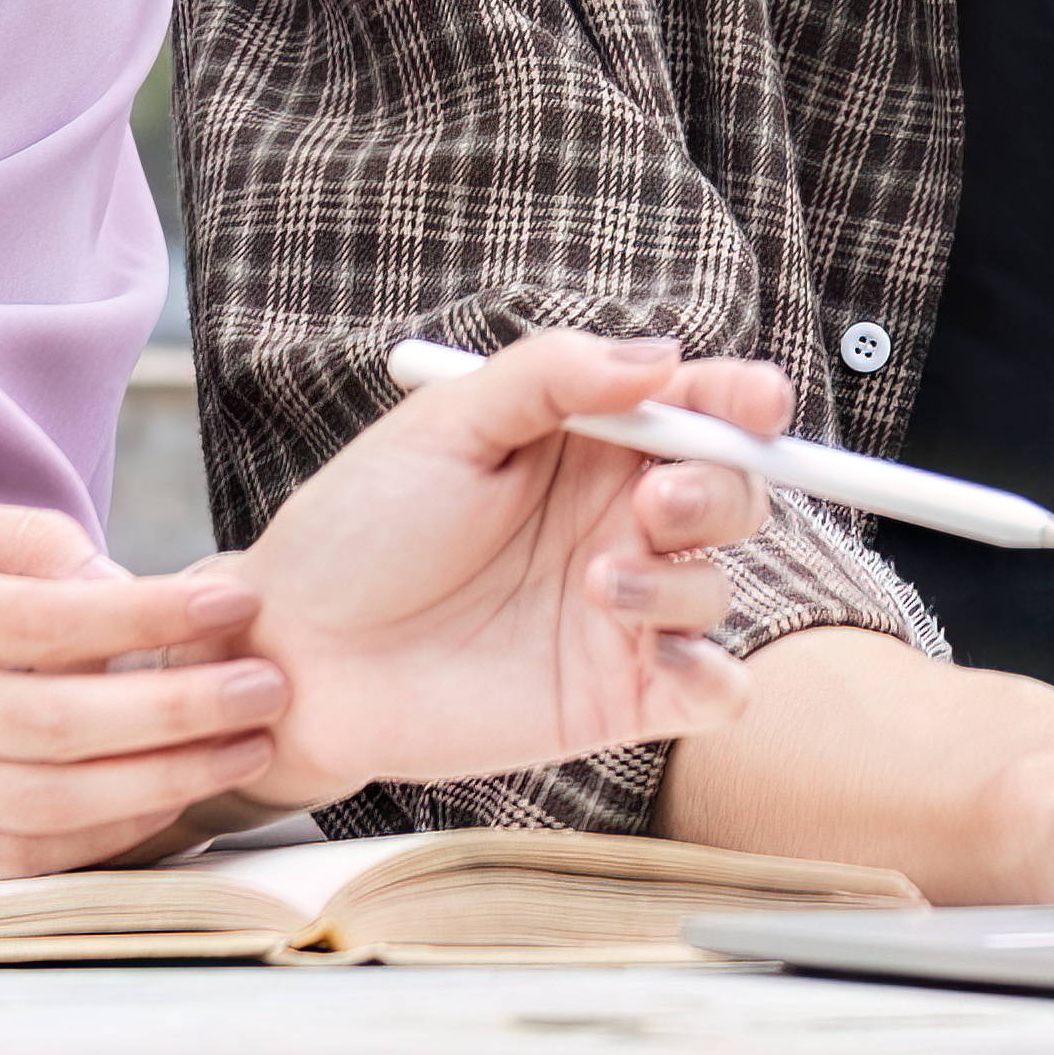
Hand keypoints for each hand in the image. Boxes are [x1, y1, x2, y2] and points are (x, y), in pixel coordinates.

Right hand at [0, 510, 282, 880]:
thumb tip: (112, 576)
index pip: (51, 618)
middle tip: (270, 687)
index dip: (153, 618)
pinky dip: (102, 836)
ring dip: (163, 780)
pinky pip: (20, 854)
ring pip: (51, 799)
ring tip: (244, 748)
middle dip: (182, 710)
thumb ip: (13, 541)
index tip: (236, 606)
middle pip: (63, 722)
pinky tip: (169, 804)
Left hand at [229, 329, 773, 803]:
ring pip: (718, 587)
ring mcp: (621, 613)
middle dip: (720, 489)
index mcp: (589, 446)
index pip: (697, 408)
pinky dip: (714, 678)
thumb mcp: (445, 425)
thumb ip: (552, 376)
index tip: (755, 402)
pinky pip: (710, 691)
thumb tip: (661, 356)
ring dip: (681, 581)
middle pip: (733, 493)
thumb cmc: (359, 529)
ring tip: (596, 584)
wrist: (298, 654)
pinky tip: (660, 658)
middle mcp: (617, 524)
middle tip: (654, 502)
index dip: (742, 399)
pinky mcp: (615, 697)